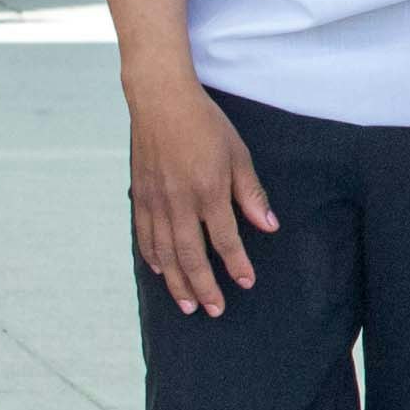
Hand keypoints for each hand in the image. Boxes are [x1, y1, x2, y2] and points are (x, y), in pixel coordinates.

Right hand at [131, 82, 278, 311]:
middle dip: (204, 287)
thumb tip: (269, 226)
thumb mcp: (238, 154)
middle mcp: (180, 202)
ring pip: (165, 253)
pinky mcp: (141, 195)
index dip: (236, 264)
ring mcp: (156, 201)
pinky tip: (160, 271)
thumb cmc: (205, 123)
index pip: (224, 239)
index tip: (245, 283)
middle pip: (191, 256)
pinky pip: (145, 235)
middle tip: (214, 310)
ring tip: (188, 305)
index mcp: (208, 191)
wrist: (161, 99)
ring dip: (177, 282)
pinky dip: (153, 257)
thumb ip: (251, 194)